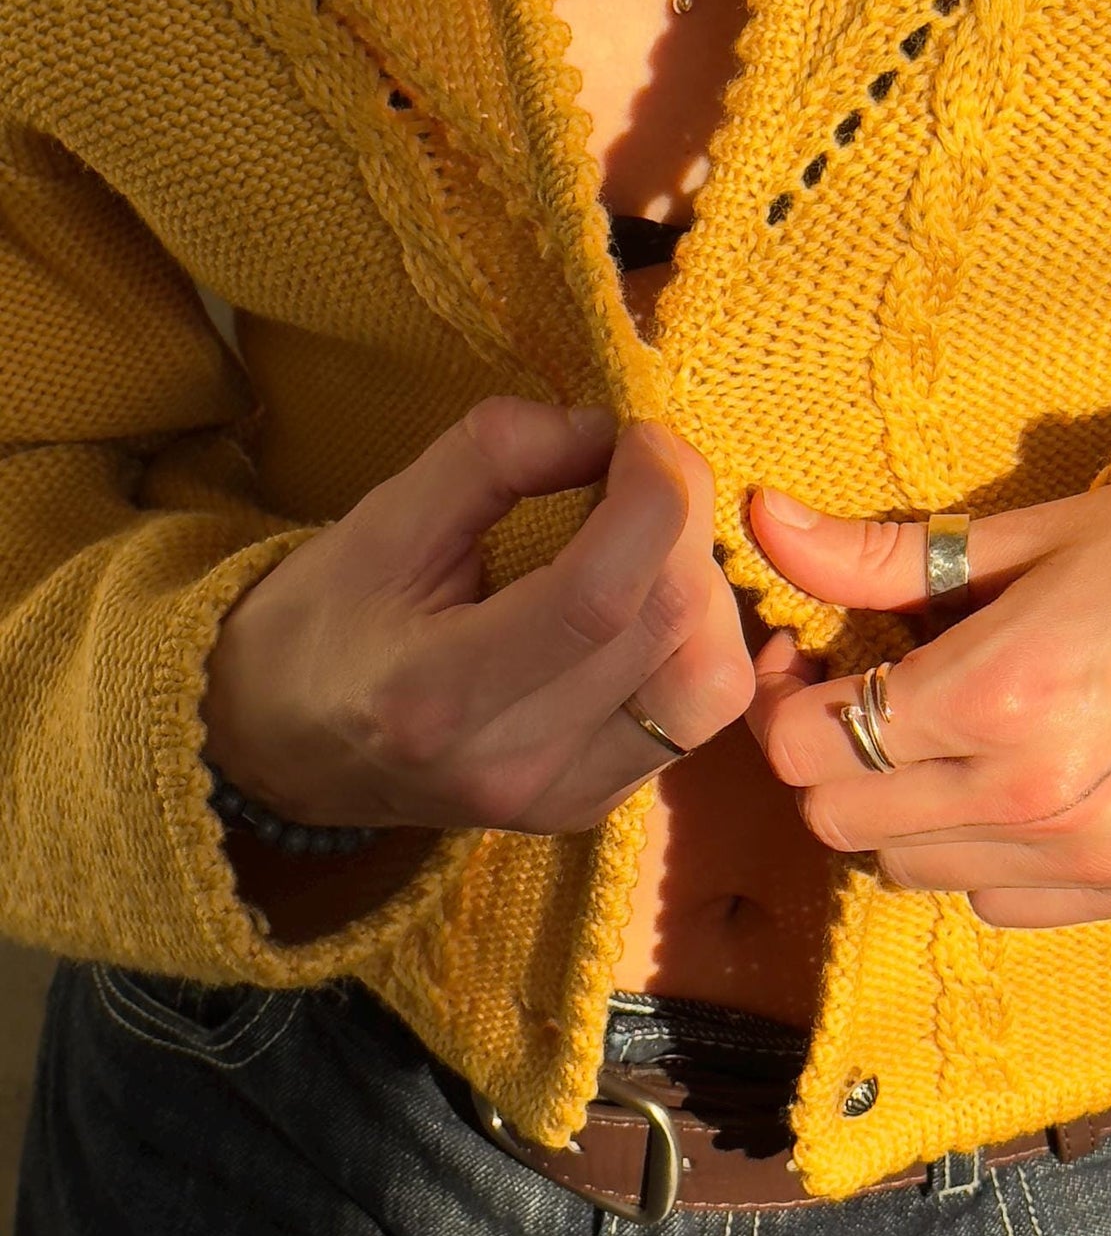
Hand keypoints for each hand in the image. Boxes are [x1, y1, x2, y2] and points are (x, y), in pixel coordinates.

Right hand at [200, 398, 752, 837]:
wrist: (276, 749)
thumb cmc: (321, 622)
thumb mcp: (377, 519)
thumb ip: (491, 457)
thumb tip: (606, 427)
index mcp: (435, 694)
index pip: (598, 596)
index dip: (652, 497)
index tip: (638, 433)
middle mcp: (511, 764)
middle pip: (670, 632)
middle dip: (687, 522)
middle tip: (651, 465)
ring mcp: (562, 800)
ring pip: (709, 687)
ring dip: (707, 587)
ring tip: (655, 536)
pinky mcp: (593, 808)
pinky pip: (693, 720)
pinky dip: (692, 639)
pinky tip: (644, 598)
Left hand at [743, 466, 1110, 926]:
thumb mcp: (1024, 537)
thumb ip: (878, 555)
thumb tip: (765, 520)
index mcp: (993, 691)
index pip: (808, 745)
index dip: (784, 701)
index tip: (806, 661)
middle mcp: (1032, 793)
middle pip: (840, 819)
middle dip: (827, 756)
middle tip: (859, 699)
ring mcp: (1087, 855)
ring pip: (908, 869)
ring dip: (898, 808)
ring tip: (940, 740)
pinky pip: (995, 902)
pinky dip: (978, 853)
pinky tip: (1008, 783)